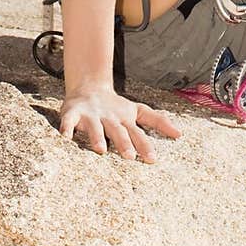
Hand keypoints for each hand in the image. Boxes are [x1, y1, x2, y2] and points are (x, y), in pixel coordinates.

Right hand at [59, 86, 181, 162]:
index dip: (144, 144)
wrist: (89, 86)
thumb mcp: (137, 111)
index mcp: (125, 119)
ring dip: (97, 137)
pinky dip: (66, 129)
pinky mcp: (73, 112)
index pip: (137, 132)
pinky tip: (65, 139)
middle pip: (118, 130)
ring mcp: (92, 115)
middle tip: (129, 156)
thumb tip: (180, 134)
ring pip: (95, 127)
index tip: (152, 160)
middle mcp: (109, 117)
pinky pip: (69, 122)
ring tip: (100, 150)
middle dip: (123, 142)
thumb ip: (158, 121)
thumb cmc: (115, 107)